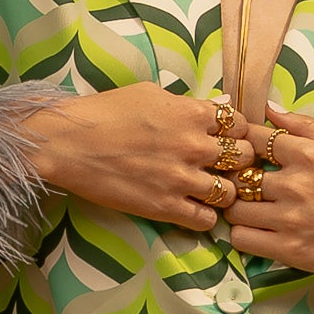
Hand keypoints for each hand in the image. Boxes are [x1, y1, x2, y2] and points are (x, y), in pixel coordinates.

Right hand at [7, 83, 242, 231]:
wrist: (69, 143)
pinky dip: (206, 216)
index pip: (240, 124)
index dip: (237, 131)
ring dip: (224, 191)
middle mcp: (194, 146)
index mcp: (192, 114)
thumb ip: (187, 103)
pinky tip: (194, 208)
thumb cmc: (105, 112)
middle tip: (225, 165)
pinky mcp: (165, 207)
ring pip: (230, 193)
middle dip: (239, 161)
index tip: (227, 137)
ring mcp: (181, 180)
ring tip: (210, 189)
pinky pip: (206, 220)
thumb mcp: (150, 93)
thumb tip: (217, 109)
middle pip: (244, 158)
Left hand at [224, 107, 313, 313]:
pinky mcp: (289, 250)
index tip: (244, 153)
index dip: (242, 143)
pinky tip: (256, 231)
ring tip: (250, 209)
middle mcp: (295, 185)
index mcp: (308, 154)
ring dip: (237, 208)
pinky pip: (241, 240)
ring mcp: (290, 219)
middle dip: (236, 178)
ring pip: (234, 209)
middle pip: (238, 174)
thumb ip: (304, 126)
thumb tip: (269, 107)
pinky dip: (242, 235)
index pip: (252, 137)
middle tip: (242, 184)